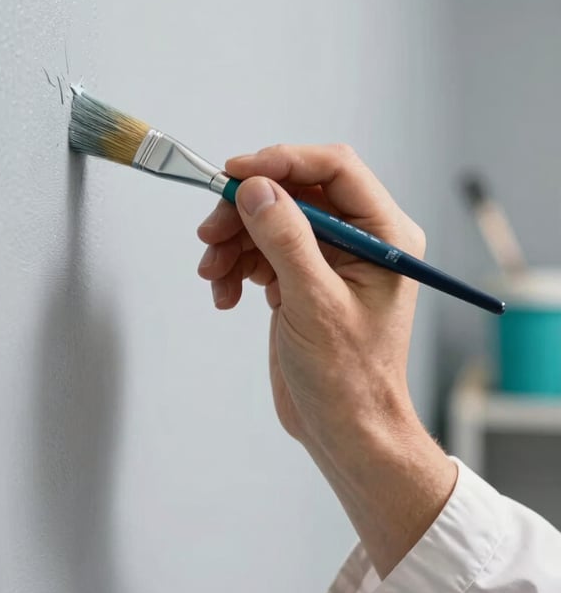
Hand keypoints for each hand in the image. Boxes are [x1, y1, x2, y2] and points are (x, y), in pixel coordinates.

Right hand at [196, 144, 455, 576]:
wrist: (344, 429)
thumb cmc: (348, 377)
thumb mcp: (314, 303)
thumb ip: (285, 239)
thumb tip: (257, 188)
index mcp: (384, 234)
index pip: (334, 168)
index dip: (283, 162)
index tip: (237, 173)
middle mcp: (359, 238)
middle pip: (294, 192)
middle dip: (246, 210)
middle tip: (209, 232)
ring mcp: (327, 258)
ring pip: (270, 220)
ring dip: (233, 241)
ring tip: (211, 274)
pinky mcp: (301, 278)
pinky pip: (260, 251)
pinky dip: (235, 267)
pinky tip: (226, 296)